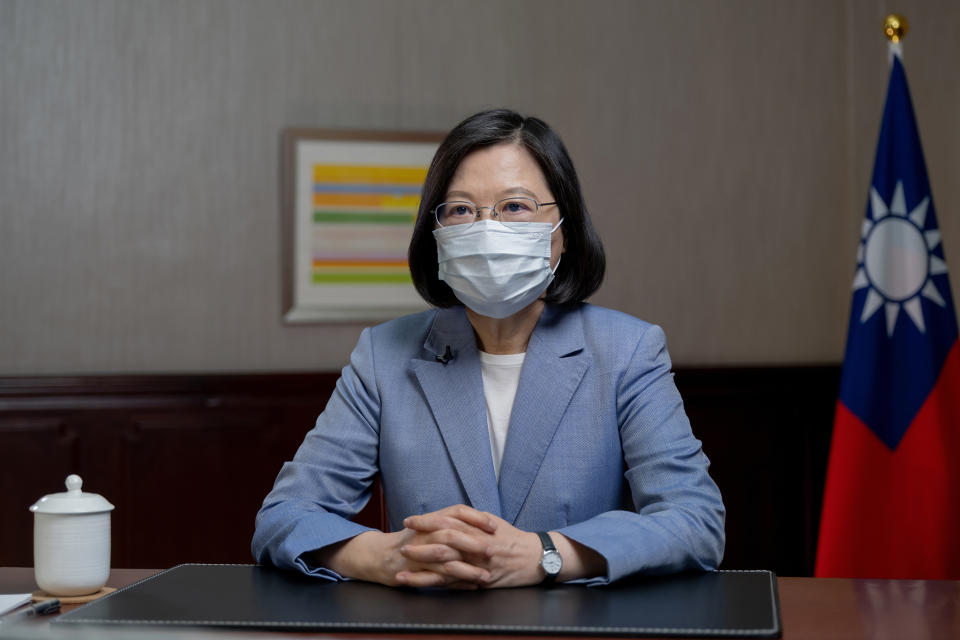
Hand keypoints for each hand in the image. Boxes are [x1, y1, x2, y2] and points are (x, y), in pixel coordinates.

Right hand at [314, 506, 496, 588]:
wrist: (380, 555)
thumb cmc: (411, 540)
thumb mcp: (430, 526)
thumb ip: (451, 523)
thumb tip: (481, 520)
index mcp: (432, 519)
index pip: (457, 512)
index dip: (475, 517)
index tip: (493, 525)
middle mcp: (426, 533)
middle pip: (452, 534)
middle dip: (474, 543)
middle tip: (493, 551)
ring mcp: (419, 552)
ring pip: (446, 559)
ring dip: (468, 568)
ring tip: (485, 576)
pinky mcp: (415, 571)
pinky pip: (438, 578)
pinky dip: (457, 584)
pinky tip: (471, 587)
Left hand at [401, 505, 543, 587]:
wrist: (535, 559)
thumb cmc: (513, 538)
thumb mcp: (492, 521)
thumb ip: (470, 518)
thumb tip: (449, 514)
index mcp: (477, 530)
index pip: (446, 523)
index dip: (426, 522)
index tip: (409, 520)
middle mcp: (476, 548)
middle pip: (442, 546)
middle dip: (419, 546)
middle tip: (401, 544)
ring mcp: (477, 567)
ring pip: (444, 569)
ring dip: (421, 570)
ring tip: (402, 571)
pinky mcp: (478, 583)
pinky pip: (453, 585)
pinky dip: (434, 585)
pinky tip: (418, 586)